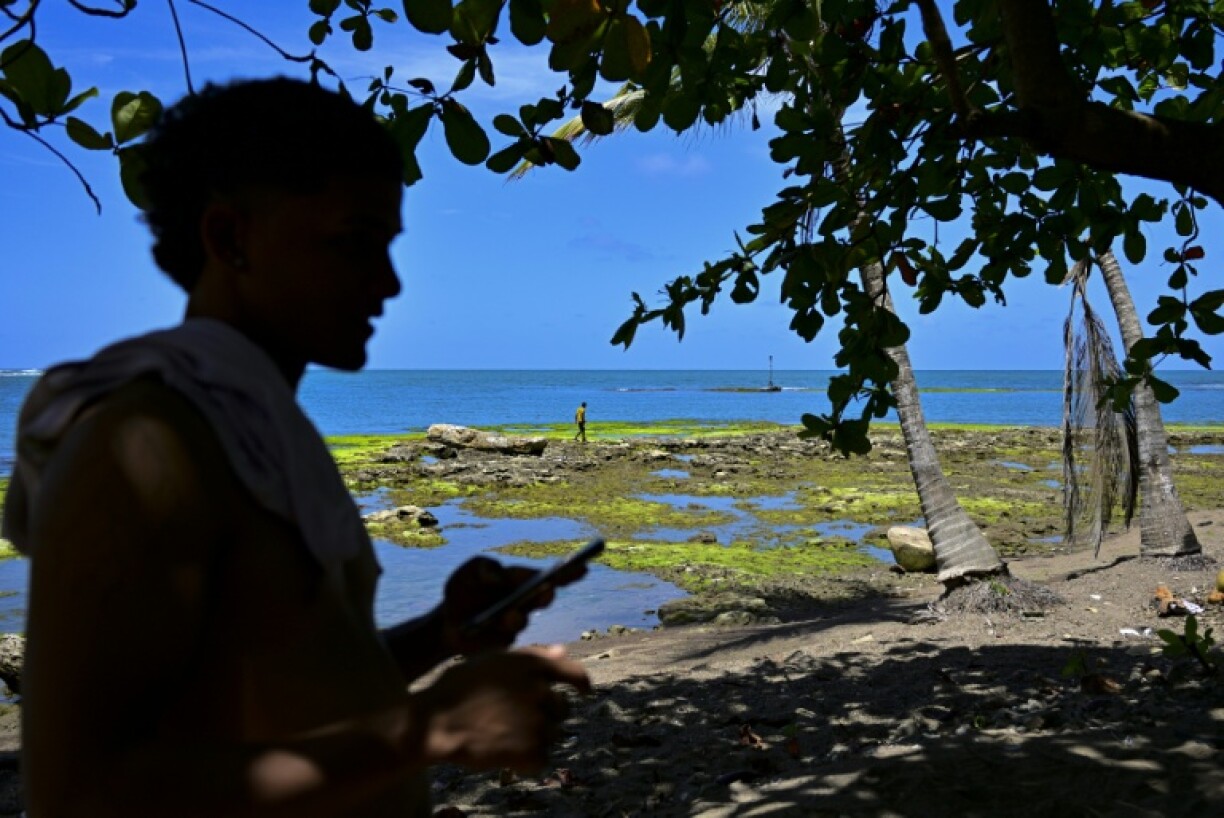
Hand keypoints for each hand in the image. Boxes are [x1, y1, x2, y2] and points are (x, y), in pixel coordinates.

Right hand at [417, 645, 590, 772]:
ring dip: (534, 739)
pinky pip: (542, 758)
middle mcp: (539, 689)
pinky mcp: (532, 749)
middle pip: (562, 709)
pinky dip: (527, 761)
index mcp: (531, 665)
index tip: (584, 692)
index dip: (581, 684)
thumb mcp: (492, 661)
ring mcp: (537, 720)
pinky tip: (504, 755)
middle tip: (515, 722)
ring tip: (502, 736)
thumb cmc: (458, 689)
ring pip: (552, 735)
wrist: (435, 722)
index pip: (574, 673)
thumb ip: (530, 656)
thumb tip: (563, 650)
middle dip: (546, 716)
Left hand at [439, 556, 587, 654]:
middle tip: (547, 590)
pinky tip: (490, 628)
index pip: (548, 576)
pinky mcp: (502, 645)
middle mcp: (524, 603)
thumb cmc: (461, 592)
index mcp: (520, 582)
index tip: (583, 567)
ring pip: (522, 620)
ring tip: (509, 614)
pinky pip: (505, 640)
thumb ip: (481, 567)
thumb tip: (498, 575)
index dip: (567, 573)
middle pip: (542, 598)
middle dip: (545, 594)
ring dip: (517, 616)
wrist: (446, 623)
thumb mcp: (467, 573)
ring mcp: (514, 625)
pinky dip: (498, 634)